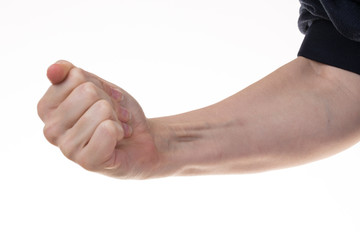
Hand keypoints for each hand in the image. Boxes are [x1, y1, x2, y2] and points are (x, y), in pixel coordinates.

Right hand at [38, 60, 161, 178]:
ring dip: (117, 117)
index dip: (98, 86)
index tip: (103, 100)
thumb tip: (53, 70)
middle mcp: (50, 129)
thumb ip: (71, 74)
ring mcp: (66, 148)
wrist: (142, 140)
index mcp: (47, 108)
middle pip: (88, 92)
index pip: (75, 77)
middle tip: (113, 116)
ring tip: (116, 128)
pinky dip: (121, 130)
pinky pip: (108, 129)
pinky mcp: (86, 161)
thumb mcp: (96, 86)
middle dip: (109, 101)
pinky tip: (118, 140)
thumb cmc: (116, 113)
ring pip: (101, 110)